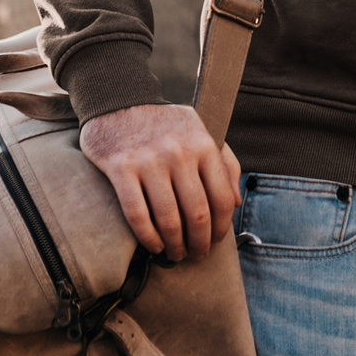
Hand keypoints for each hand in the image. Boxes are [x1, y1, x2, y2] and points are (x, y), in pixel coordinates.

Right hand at [80, 105, 241, 263]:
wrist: (118, 100)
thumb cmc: (164, 123)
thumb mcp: (200, 131)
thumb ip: (224, 162)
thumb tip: (237, 201)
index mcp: (203, 144)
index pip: (223, 198)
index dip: (222, 227)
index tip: (215, 241)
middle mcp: (180, 153)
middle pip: (198, 213)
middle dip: (200, 242)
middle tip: (196, 255)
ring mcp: (150, 160)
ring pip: (169, 218)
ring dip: (174, 245)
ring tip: (175, 253)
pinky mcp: (121, 167)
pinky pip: (137, 214)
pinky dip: (147, 237)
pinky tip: (153, 245)